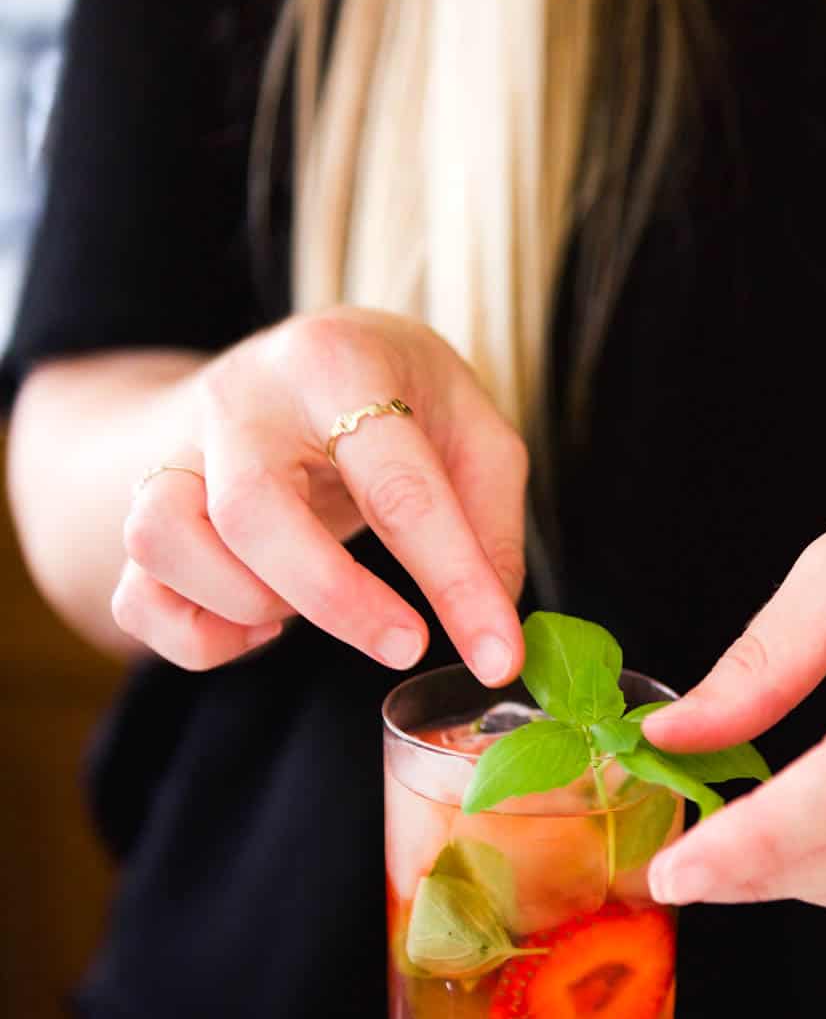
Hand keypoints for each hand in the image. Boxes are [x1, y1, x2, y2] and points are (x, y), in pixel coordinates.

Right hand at [112, 309, 527, 679]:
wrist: (288, 368)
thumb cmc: (395, 401)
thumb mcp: (471, 431)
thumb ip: (492, 523)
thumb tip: (494, 630)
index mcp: (336, 363)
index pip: (397, 485)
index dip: (454, 582)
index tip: (495, 655)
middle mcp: (239, 400)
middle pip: (249, 513)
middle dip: (334, 599)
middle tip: (404, 645)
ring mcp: (176, 452)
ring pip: (163, 542)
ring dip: (243, 603)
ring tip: (304, 607)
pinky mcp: (142, 510)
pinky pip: (136, 598)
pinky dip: (196, 636)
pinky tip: (259, 624)